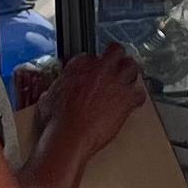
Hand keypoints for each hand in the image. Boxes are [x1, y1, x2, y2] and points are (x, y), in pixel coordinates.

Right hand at [32, 45, 146, 155]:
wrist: (70, 136)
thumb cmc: (58, 121)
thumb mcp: (48, 99)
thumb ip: (55, 90)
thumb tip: (52, 93)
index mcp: (79, 66)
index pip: (89, 56)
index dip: (92, 64)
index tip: (92, 71)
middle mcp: (100, 70)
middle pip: (116, 52)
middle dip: (116, 56)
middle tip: (116, 63)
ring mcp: (115, 83)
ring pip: (131, 67)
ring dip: (130, 72)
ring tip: (128, 78)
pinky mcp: (127, 99)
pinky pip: (139, 93)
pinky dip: (137, 97)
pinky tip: (133, 101)